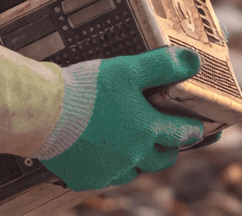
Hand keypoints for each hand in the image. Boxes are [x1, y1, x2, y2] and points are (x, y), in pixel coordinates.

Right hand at [37, 47, 205, 190]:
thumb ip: (163, 65)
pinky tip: (102, 153)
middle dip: (168, 148)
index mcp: (147, 129)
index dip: (193, 129)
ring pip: (134, 171)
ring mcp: (109, 171)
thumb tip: (193, 62)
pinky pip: (105, 177)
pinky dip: (109, 167)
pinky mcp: (85, 178)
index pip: (184, 134)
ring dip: (139, 160)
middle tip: (167, 138)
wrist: (43, 112)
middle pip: (162, 159)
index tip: (198, 128)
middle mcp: (132, 156)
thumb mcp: (129, 68)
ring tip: (133, 144)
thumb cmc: (85, 90)